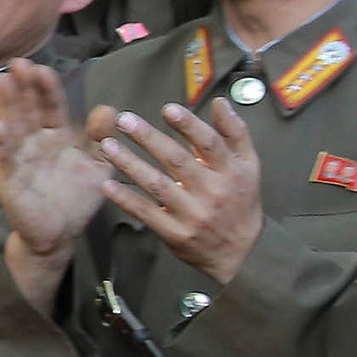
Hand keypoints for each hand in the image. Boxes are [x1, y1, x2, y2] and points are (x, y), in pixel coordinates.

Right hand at [0, 62, 110, 258]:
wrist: (58, 235)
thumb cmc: (76, 199)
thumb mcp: (98, 167)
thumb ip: (102, 139)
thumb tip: (109, 109)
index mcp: (56, 136)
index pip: (51, 106)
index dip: (47, 88)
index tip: (43, 68)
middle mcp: (35, 143)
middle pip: (28, 109)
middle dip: (23, 87)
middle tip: (18, 62)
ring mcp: (20, 159)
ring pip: (13, 127)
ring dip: (6, 104)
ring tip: (1, 80)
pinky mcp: (11, 180)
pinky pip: (5, 159)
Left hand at [91, 101, 264, 282]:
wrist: (240, 253)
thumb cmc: (241, 202)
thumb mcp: (248, 166)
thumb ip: (234, 133)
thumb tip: (219, 103)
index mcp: (231, 172)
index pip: (210, 144)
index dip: (189, 125)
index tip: (168, 109)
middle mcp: (212, 192)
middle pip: (177, 161)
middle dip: (149, 138)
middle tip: (125, 120)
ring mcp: (192, 214)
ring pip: (157, 184)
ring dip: (130, 164)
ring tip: (108, 146)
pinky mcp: (174, 233)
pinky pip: (146, 213)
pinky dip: (126, 199)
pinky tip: (107, 184)